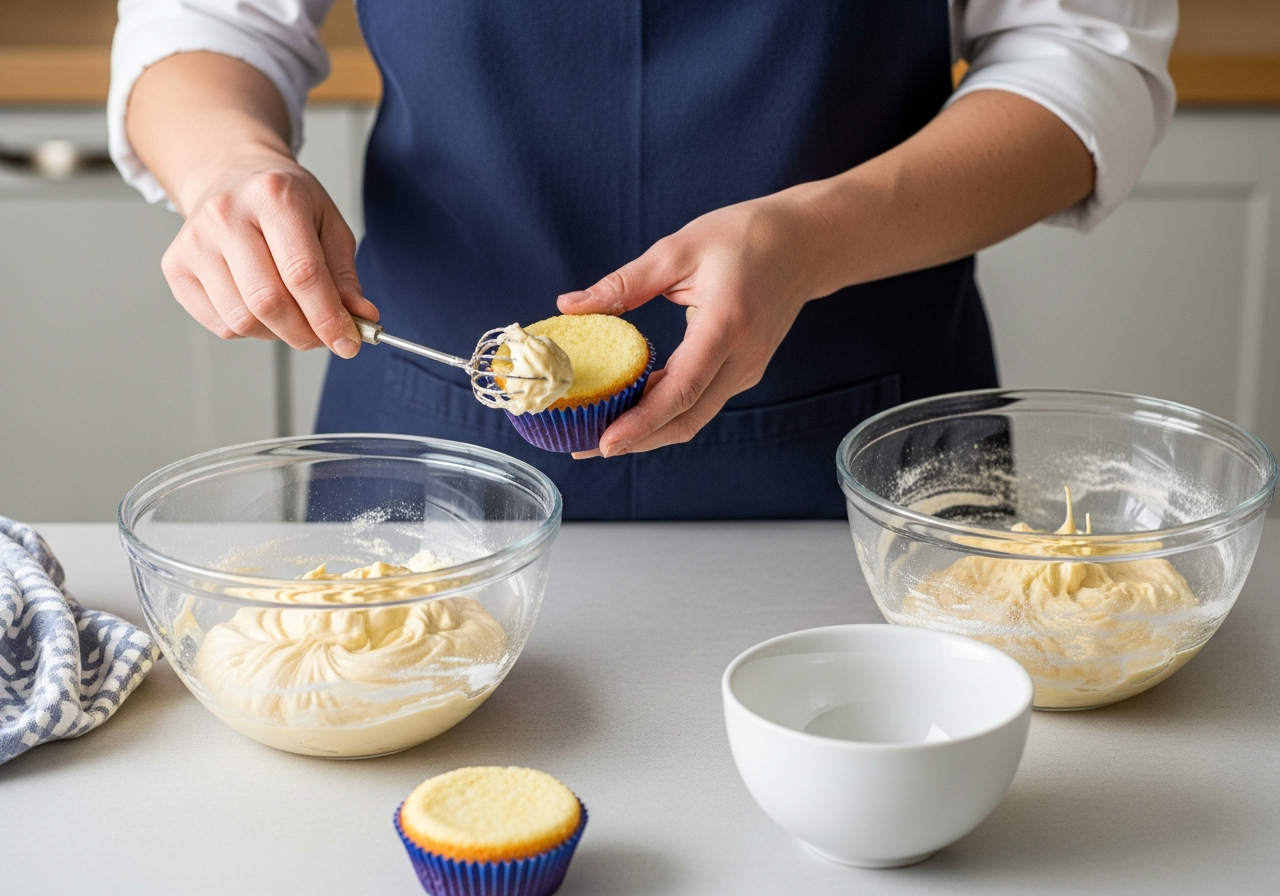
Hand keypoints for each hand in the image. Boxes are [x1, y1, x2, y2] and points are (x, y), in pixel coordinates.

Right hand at [160, 148, 377, 356]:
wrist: (231, 176)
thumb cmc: (285, 203)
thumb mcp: (328, 225)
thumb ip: (344, 275)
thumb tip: (361, 318)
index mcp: (273, 196)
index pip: (303, 273)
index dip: (328, 317)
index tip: (349, 343)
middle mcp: (225, 215)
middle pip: (269, 301)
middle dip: (305, 333)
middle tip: (324, 337)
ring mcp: (194, 241)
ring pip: (242, 319)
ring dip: (278, 333)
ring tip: (293, 315)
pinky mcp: (175, 266)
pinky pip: (220, 324)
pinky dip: (250, 329)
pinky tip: (260, 306)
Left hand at [557, 192, 826, 456]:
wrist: (804, 244)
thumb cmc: (745, 237)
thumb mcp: (679, 249)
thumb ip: (623, 283)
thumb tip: (569, 305)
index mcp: (726, 326)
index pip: (682, 390)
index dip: (642, 422)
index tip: (606, 442)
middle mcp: (742, 359)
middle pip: (687, 418)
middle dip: (636, 440)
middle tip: (585, 447)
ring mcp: (747, 370)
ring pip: (694, 417)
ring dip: (649, 432)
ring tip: (599, 434)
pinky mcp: (743, 372)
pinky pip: (701, 401)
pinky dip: (666, 412)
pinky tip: (632, 408)